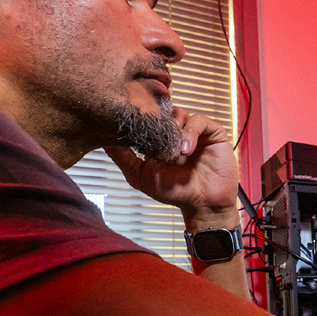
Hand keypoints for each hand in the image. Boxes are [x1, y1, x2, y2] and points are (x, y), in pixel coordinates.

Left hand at [105, 107, 240, 230]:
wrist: (203, 204)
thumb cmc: (175, 192)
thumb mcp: (141, 175)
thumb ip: (123, 158)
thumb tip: (104, 141)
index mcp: (159, 138)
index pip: (148, 117)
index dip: (141, 118)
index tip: (133, 125)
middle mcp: (176, 132)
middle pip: (163, 111)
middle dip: (158, 121)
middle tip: (155, 136)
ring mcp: (194, 131)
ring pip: (180, 113)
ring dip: (174, 128)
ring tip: (174, 149)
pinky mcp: (212, 132)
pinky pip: (199, 121)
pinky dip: (191, 131)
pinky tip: (187, 148)